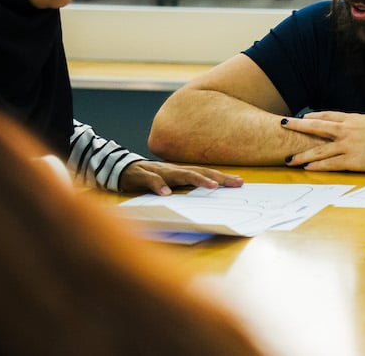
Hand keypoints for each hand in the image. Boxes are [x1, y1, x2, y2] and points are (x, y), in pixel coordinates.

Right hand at [119, 161, 242, 195]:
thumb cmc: (152, 178)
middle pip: (199, 172)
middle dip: (218, 178)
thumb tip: (207, 194)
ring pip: (180, 174)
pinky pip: (152, 181)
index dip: (223, 177)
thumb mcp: (171, 183)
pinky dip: (159, 186)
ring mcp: (160, 172)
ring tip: (211, 187)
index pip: (206, 173)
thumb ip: (186, 187)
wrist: (123, 170)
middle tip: (234, 184)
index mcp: (182, 172)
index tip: (240, 182)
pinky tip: (167, 194)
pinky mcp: (143, 176)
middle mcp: (175, 170)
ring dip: (196, 180)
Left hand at [280, 111, 364, 171]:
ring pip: (319, 149)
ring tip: (289, 158)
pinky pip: (331, 164)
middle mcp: (348, 130)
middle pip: (317, 127)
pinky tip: (308, 168)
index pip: (330, 116)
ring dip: (303, 154)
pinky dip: (318, 166)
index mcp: (355, 119)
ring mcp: (349, 145)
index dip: (315, 116)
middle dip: (298, 126)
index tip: (304, 116)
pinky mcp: (354, 160)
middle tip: (284, 123)